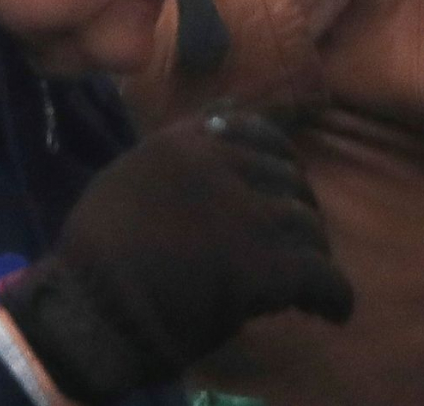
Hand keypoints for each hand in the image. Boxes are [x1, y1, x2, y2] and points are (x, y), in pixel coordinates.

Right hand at [3, 110, 353, 404]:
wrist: (90, 308)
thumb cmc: (97, 251)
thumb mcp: (131, 174)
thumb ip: (178, 146)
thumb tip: (226, 110)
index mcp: (189, 141)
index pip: (257, 131)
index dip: (278, 160)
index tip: (281, 182)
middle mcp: (225, 166)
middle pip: (289, 179)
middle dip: (297, 209)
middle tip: (295, 239)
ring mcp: (250, 214)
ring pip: (308, 225)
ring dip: (312, 253)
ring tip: (310, 278)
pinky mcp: (267, 265)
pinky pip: (322, 275)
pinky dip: (333, 295)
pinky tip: (331, 311)